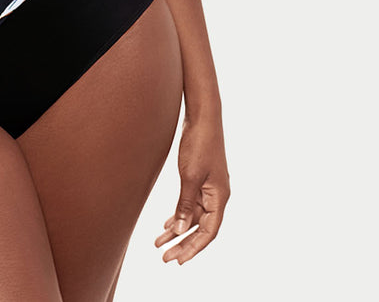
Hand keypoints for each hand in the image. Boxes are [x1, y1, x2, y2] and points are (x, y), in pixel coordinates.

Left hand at [155, 112, 229, 264]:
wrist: (202, 116)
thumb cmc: (199, 143)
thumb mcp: (190, 175)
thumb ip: (186, 203)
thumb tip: (181, 229)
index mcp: (220, 197)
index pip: (209, 232)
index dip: (193, 248)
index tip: (177, 261)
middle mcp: (217, 195)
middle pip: (201, 228)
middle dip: (183, 243)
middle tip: (164, 258)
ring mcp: (209, 187)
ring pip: (194, 216)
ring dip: (177, 229)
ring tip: (159, 243)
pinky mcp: (200, 178)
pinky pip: (190, 203)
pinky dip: (179, 214)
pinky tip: (167, 223)